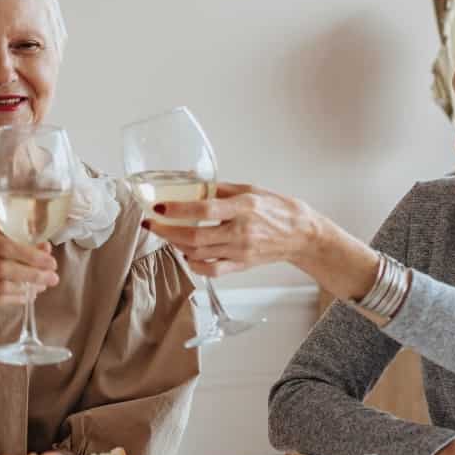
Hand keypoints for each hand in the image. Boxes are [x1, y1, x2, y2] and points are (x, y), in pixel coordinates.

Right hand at [0, 217, 57, 311]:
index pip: (6, 245)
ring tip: (41, 287)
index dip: (31, 255)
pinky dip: (15, 299)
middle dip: (34, 274)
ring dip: (27, 288)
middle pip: (5, 268)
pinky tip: (26, 296)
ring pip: (2, 286)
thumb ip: (17, 238)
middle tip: (53, 278)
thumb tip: (46, 247)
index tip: (51, 261)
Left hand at [142, 181, 313, 276]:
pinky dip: (195, 265)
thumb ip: (220, 189)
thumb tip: (193, 184)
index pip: (204, 209)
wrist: (302, 234)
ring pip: (199, 253)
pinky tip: (187, 255)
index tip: (160, 206)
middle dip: (167, 231)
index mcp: (243, 207)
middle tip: (152, 224)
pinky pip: (212, 271)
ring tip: (167, 234)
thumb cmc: (279, 209)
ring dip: (177, 245)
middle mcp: (241, 231)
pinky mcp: (242, 265)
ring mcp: (240, 251)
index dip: (178, 209)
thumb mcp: (251, 190)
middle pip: (195, 236)